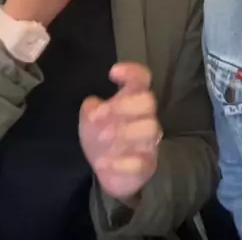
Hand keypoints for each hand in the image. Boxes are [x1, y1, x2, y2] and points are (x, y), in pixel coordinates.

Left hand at [79, 63, 161, 201]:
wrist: (106, 170)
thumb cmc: (101, 135)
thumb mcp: (90, 119)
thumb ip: (91, 109)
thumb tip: (93, 106)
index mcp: (133, 99)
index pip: (142, 78)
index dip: (132, 71)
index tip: (112, 73)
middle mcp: (146, 117)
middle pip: (148, 101)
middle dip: (124, 105)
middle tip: (99, 117)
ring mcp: (149, 142)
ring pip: (150, 128)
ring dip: (124, 132)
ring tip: (102, 138)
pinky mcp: (147, 166)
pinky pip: (141, 163)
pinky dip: (120, 163)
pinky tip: (102, 163)